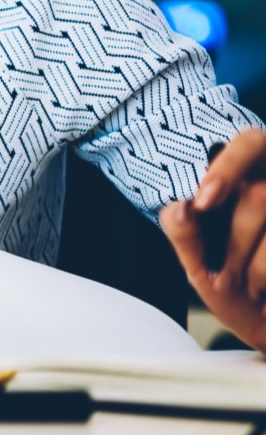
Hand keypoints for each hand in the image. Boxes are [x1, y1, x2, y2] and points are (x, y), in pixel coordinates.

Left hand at [160, 128, 265, 352]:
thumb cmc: (240, 292)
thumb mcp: (204, 268)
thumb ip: (184, 234)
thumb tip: (178, 207)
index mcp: (254, 179)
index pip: (251, 142)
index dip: (228, 166)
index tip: (202, 201)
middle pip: (260, 196)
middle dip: (238, 242)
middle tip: (228, 276)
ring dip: (261, 268)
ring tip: (255, 289)